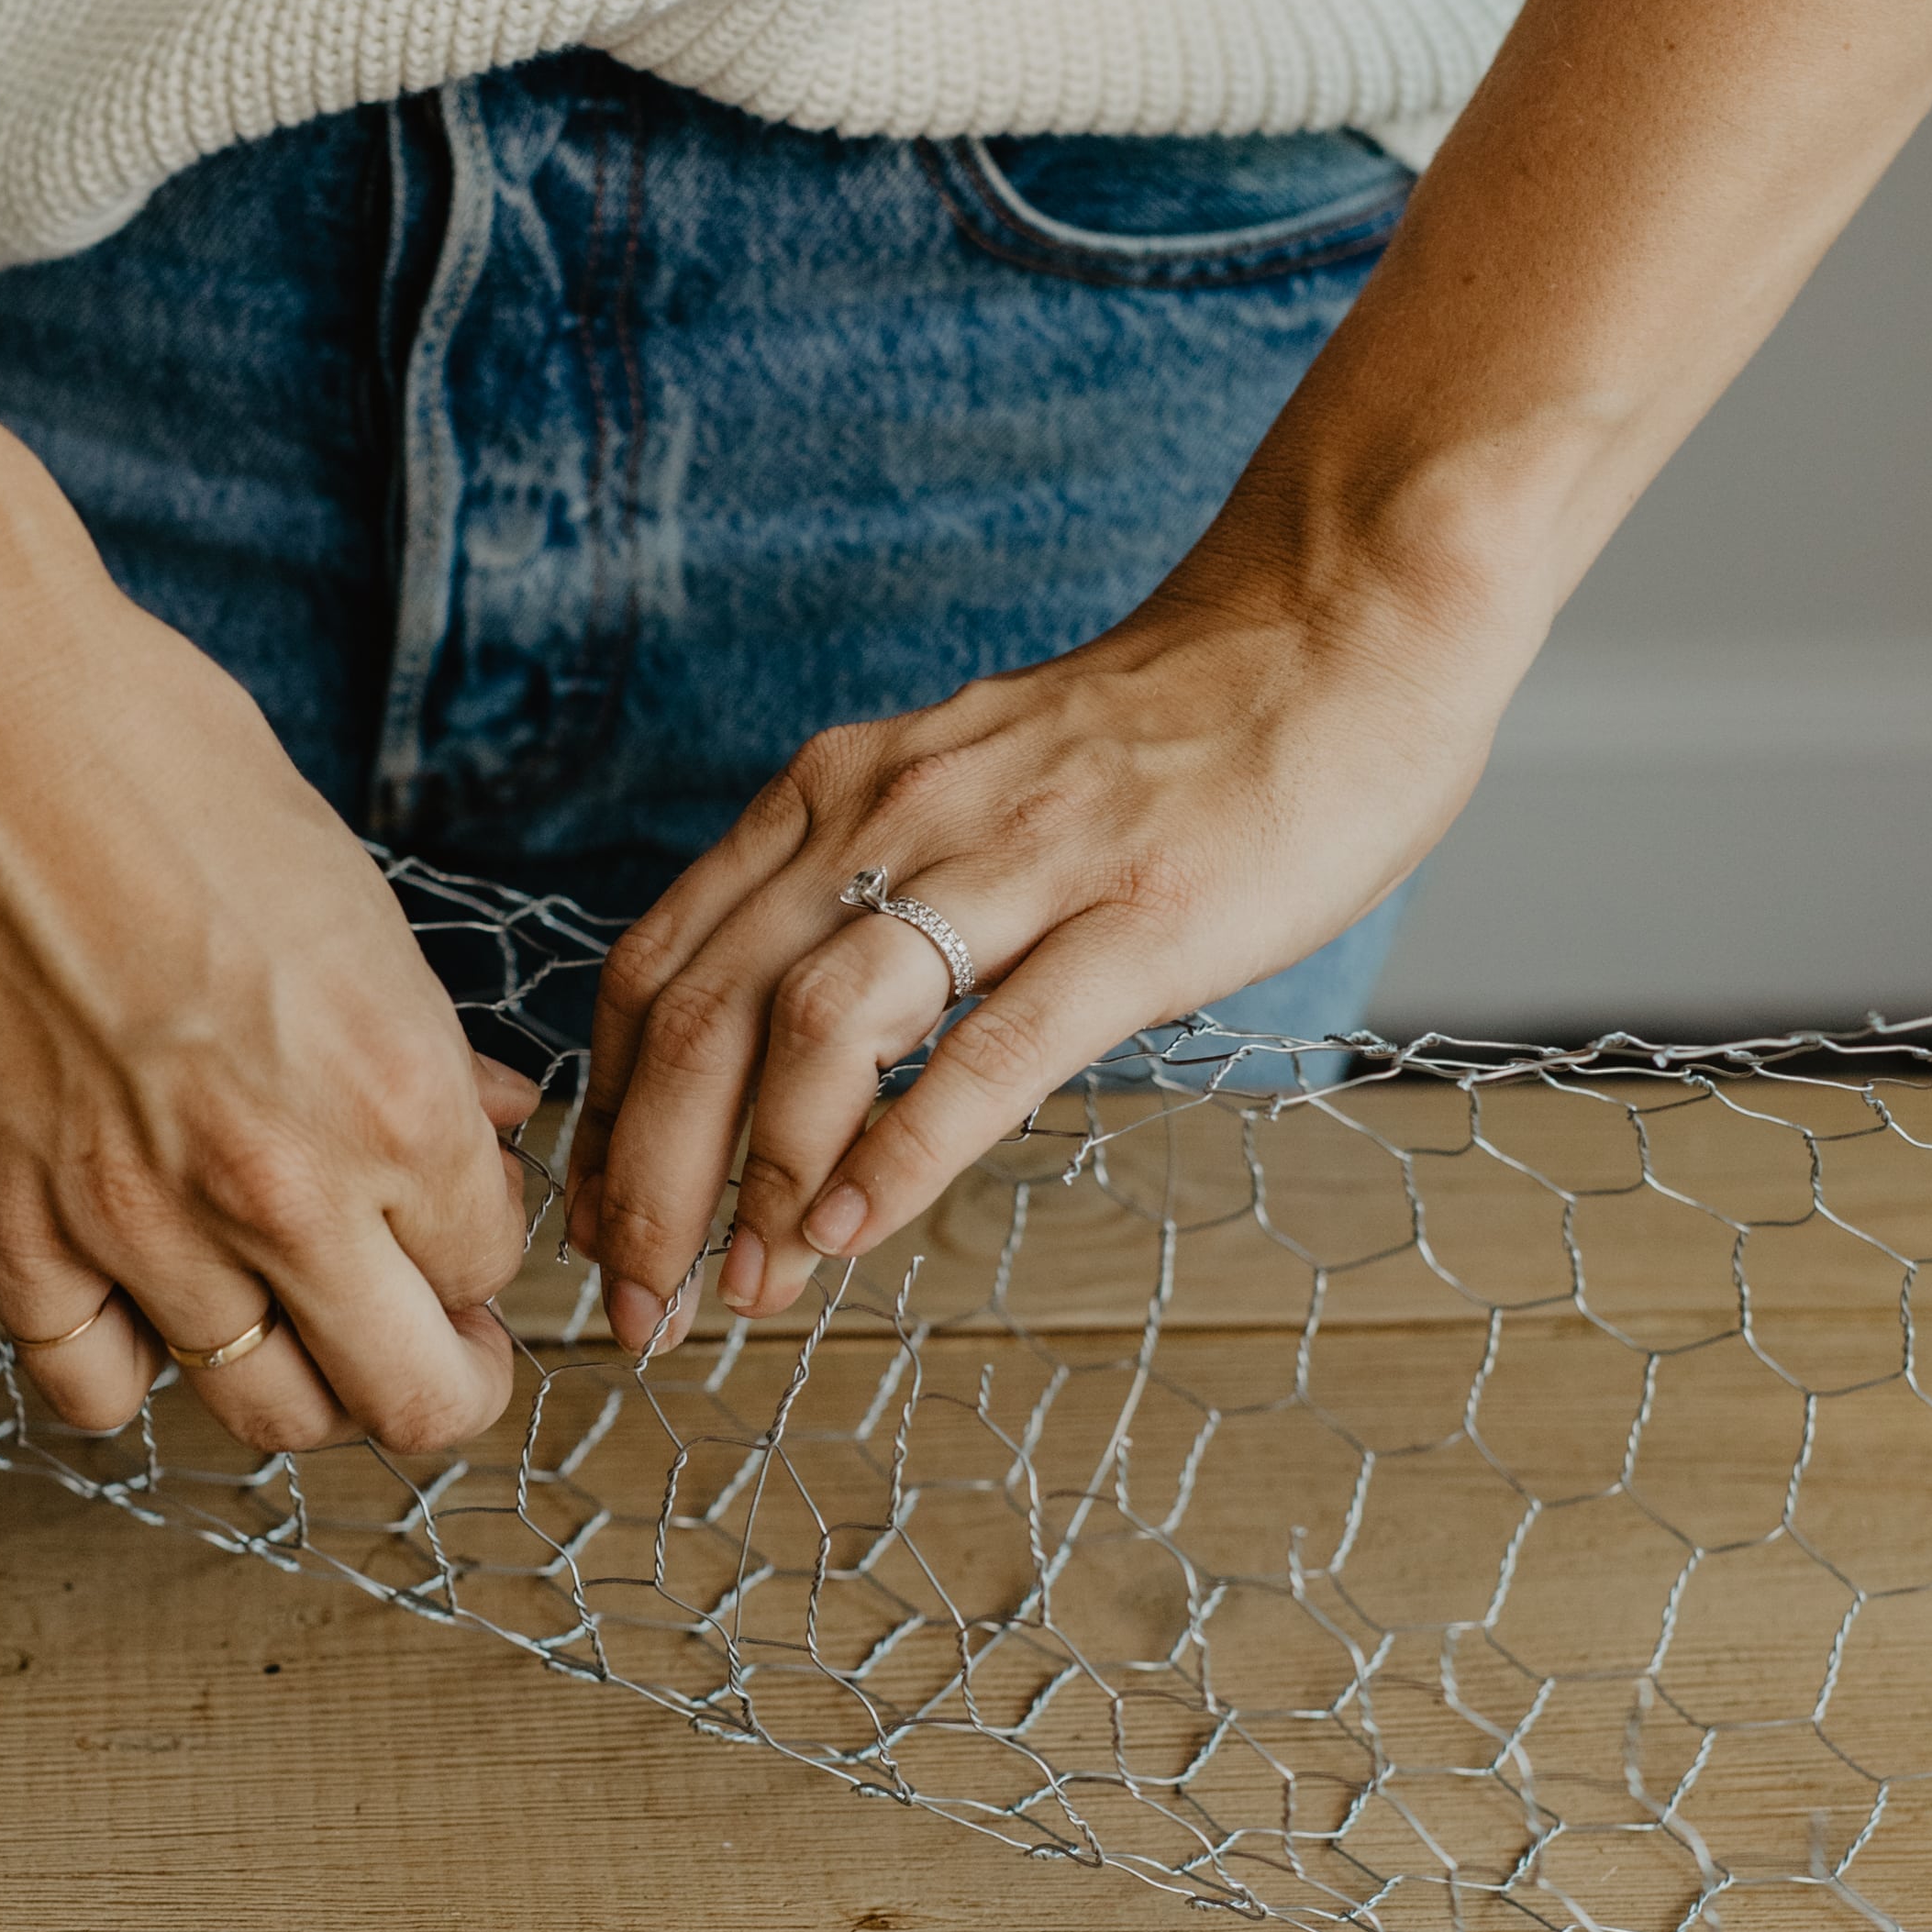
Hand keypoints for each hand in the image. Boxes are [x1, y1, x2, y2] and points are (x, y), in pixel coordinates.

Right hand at [0, 490, 536, 1454]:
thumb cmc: (160, 766)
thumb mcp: (349, 900)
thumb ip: (426, 1048)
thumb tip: (494, 1123)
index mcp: (392, 1094)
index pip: (486, 1268)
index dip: (475, 1251)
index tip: (448, 1226)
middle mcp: (279, 1185)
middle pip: (407, 1401)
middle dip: (435, 1379)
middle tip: (416, 1334)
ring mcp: (133, 1222)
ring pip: (261, 1411)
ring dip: (294, 1374)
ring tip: (282, 1309)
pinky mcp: (4, 1225)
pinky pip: (93, 1389)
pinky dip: (132, 1366)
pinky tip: (139, 1296)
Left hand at [565, 562, 1528, 1348]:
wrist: (1336, 630)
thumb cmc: (1155, 740)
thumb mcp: (955, 794)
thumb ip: (865, 898)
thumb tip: (777, 1051)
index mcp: (834, 793)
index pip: (661, 966)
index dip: (609, 1115)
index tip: (595, 1227)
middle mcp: (892, 817)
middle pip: (707, 1011)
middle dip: (649, 1177)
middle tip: (639, 1301)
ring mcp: (1015, 865)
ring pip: (818, 1029)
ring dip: (758, 1176)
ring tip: (747, 1286)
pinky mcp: (1134, 919)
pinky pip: (990, 1049)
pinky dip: (902, 1150)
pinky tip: (854, 1229)